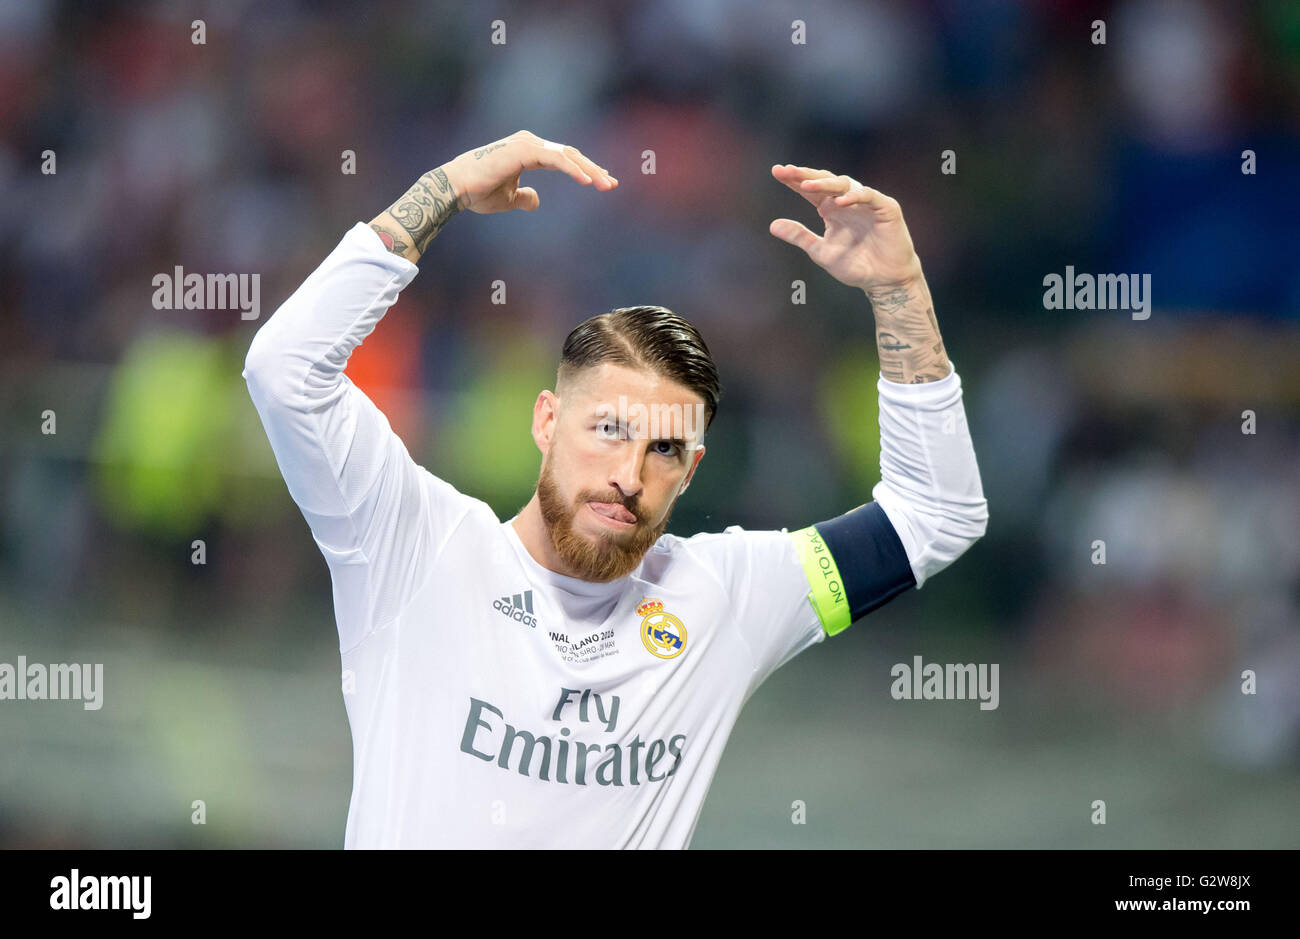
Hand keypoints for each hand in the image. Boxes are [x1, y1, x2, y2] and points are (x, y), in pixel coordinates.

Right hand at [443, 130, 617, 213]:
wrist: (456, 189)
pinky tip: (587, 181)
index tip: (603, 182)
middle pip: (570, 155)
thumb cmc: (478, 192)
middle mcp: (530, 143)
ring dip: (589, 170)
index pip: (563, 158)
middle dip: (593, 169)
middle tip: (612, 184)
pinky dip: (573, 169)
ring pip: (567, 156)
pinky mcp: (524, 150)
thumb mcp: (509, 199)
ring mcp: (527, 144)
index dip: (584, 170)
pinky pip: (555, 159)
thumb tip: (537, 201)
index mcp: (528, 151)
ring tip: (606, 185)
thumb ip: (525, 197)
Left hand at [769, 165, 922, 290]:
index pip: (810, 190)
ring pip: (845, 184)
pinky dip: (854, 197)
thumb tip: (772, 225)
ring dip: (826, 183)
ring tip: (806, 185)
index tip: (776, 171)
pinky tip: (839, 201)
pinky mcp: (885, 207)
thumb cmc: (855, 266)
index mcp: (831, 209)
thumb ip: (799, 236)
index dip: (793, 180)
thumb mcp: (820, 251)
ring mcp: (866, 203)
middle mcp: (847, 202)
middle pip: (825, 181)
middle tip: (787, 170)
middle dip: (805, 175)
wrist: (883, 282)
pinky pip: (869, 196)